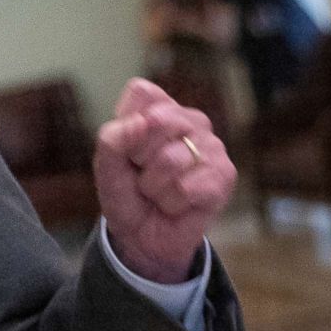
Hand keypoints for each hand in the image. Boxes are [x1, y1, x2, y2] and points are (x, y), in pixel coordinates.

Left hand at [94, 79, 235, 282]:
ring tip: (159, 193)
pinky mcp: (225, 175)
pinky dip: (170, 204)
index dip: (127, 124)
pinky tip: (176, 205)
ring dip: (154, 187)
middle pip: (156, 120)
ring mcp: (212, 145)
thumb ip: (112, 140)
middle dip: (139, 158)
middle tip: (144, 174)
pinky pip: (186, 187)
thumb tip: (141, 122)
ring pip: (171, 159)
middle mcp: (190, 120)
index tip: (127, 150)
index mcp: (160, 107)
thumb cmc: (126, 194)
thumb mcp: (106, 167)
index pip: (142, 93)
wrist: (142, 238)